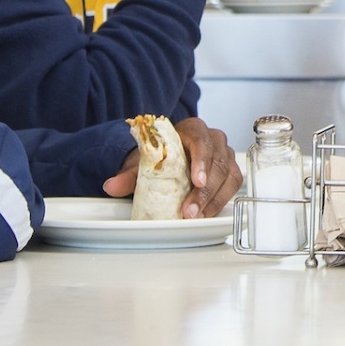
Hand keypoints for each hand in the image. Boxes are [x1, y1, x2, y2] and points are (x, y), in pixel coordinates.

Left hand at [99, 120, 237, 218]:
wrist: (169, 158)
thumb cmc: (161, 155)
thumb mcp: (142, 162)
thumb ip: (128, 174)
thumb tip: (111, 186)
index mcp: (193, 129)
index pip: (202, 141)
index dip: (201, 162)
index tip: (197, 181)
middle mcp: (213, 139)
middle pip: (217, 162)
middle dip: (205, 190)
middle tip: (191, 210)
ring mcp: (224, 154)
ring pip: (229, 175)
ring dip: (214, 199)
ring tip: (198, 216)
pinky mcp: (230, 170)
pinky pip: (233, 185)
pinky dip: (221, 200)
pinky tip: (207, 213)